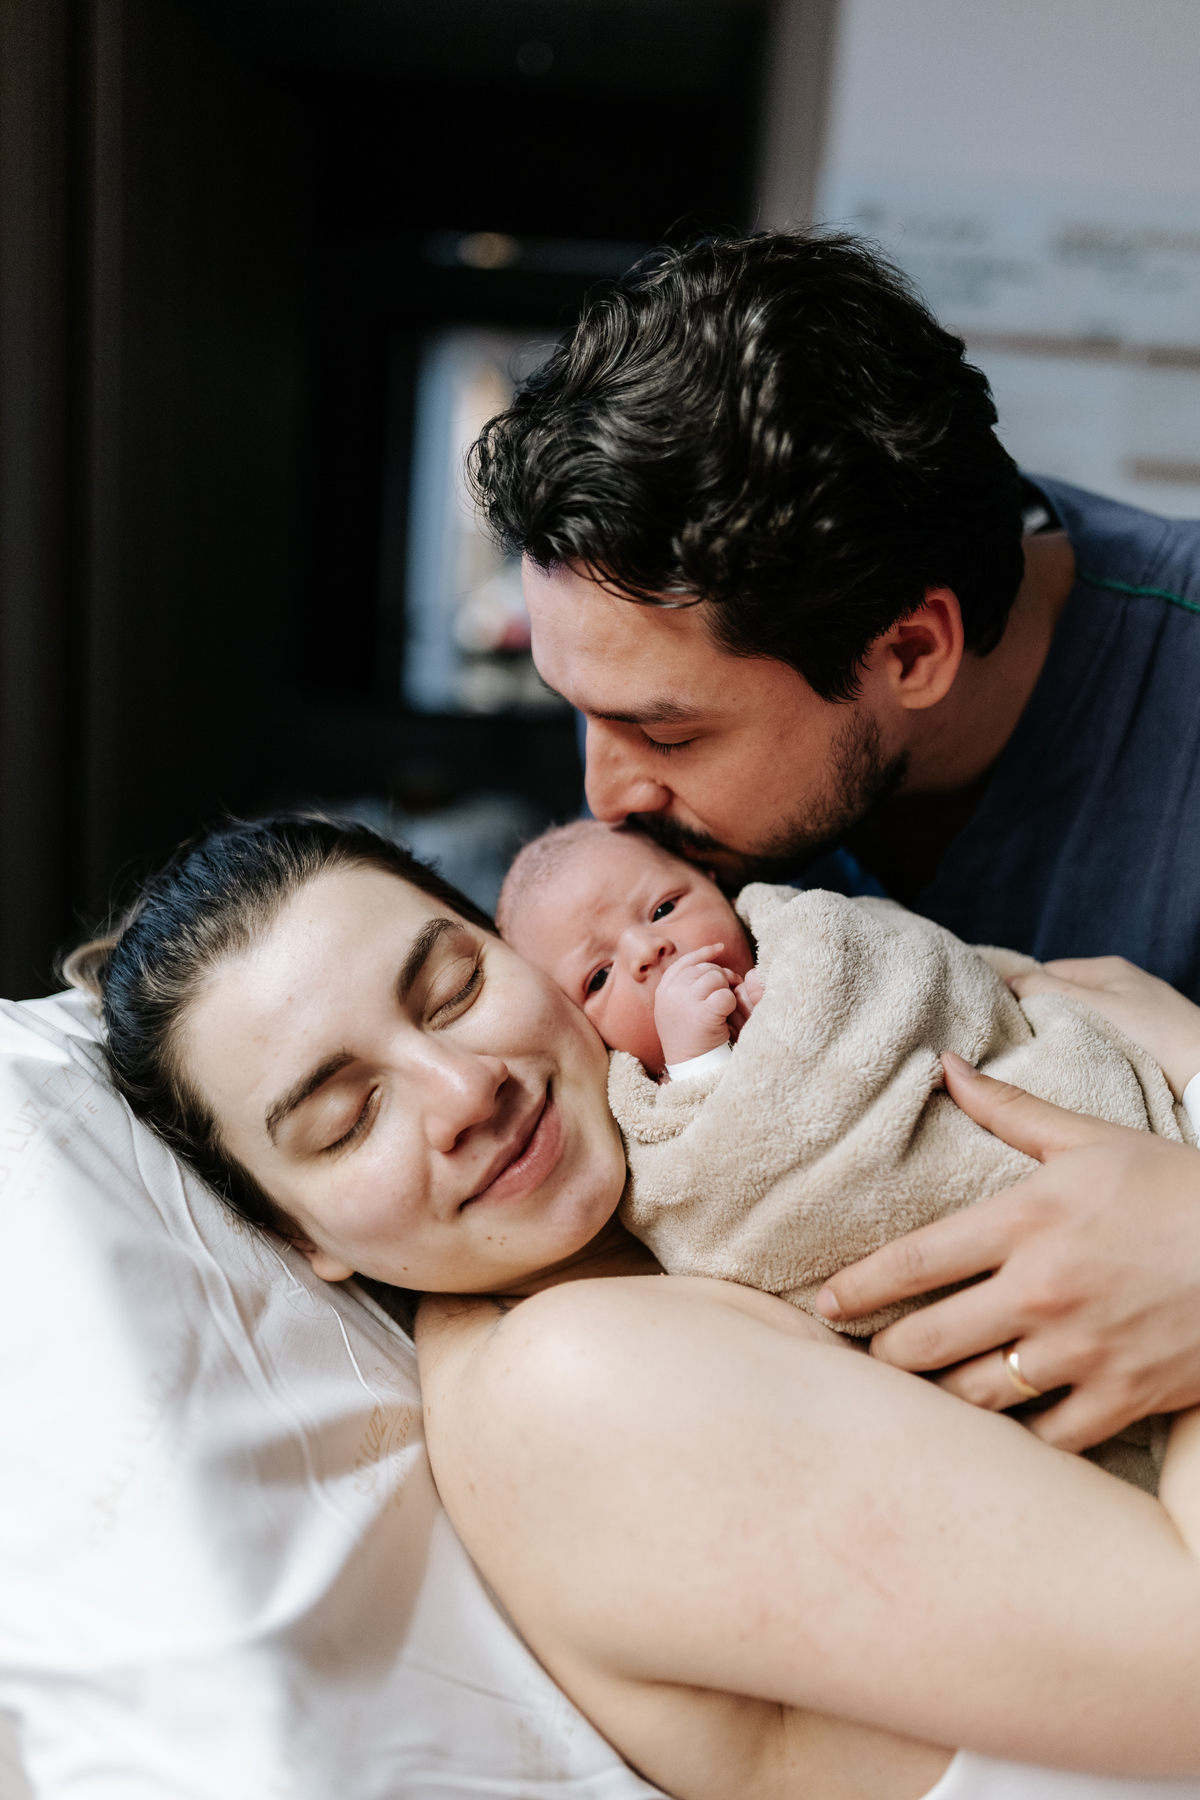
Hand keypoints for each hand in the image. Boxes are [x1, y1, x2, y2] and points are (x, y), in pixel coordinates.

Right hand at [655, 944, 739, 1065]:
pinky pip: (725, 996)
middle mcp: (670, 992)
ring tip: (720, 1013)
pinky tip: (724, 1020)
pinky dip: (730, 1006)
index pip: (684, 962)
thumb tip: (713, 958)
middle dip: (722, 978)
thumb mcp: (682, 1008)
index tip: (720, 949)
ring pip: (716, 979)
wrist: (692, 1069)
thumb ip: (690, 984)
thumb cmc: (693, 1040)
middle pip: (706, 969)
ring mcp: (683, 1002)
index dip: (704, 954)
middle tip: (725, 997)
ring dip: (726, 993)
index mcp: (664, 990)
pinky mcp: (701, 1014)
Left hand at [815, 1053, 1199, 1450]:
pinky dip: (1014, 1438)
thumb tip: (945, 1066)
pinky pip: (1045, 1437)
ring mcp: (1082, 1352)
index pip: (913, 1262)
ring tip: (913, 1397)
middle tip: (863, 1357)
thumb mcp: (1093, 1138)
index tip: (823, 1304)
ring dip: (936, 1399)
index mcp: (1026, 1221)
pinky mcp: (1123, 1399)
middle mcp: (1042, 1291)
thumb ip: (1009, 1110)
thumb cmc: (1178, 1186)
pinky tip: (993, 1431)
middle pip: (927, 1341)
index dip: (856, 1289)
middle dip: (884, 1354)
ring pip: (975, 1396)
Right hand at [1008, 955, 1199, 1100]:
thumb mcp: (1091, 1007)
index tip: (1006, 1023)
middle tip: (1027, 1043)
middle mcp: (1122, 983)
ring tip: (1056, 1056)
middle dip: (1043, 1016)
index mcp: (1106, 968)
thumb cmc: (1155, 1035)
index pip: (1045, 972)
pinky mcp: (1149, 1038)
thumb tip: (1007, 981)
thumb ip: (1045, 990)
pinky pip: (1106, 1036)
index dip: (1021, 995)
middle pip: (1065, 996)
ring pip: (1084, 1018)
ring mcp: (1137, 1011)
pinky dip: (1093, 1048)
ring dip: (1068, 1034)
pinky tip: (1089, 1064)